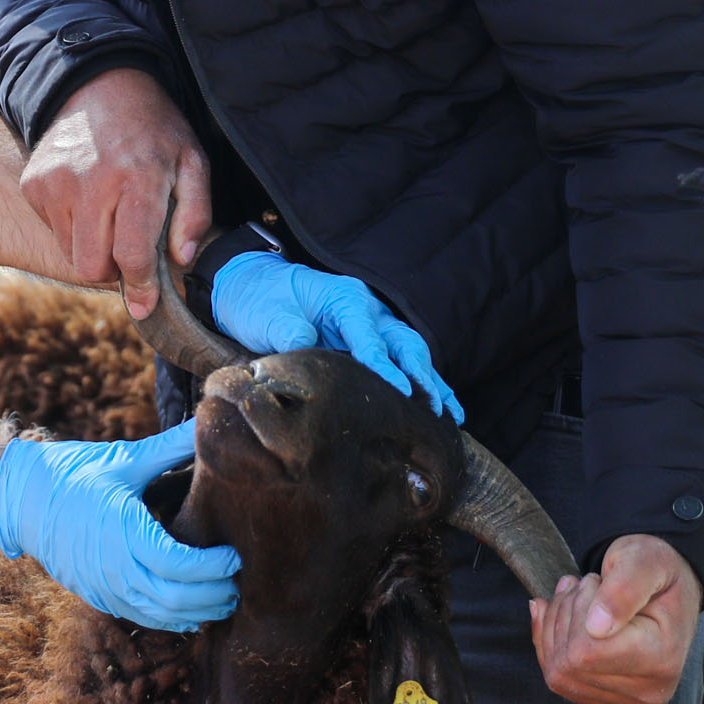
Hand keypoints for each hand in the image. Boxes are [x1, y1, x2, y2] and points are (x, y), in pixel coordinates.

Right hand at [0, 426, 238, 630]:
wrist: (20, 500)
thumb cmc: (72, 473)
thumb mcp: (124, 458)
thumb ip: (171, 447)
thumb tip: (209, 420)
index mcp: (123, 532)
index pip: (179, 565)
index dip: (213, 567)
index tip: (235, 554)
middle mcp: (114, 567)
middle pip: (175, 599)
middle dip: (214, 596)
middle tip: (240, 582)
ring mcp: (105, 587)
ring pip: (161, 616)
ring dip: (197, 612)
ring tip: (224, 598)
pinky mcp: (99, 596)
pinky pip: (143, 618)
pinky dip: (173, 619)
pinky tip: (193, 609)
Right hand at [22, 68, 210, 318]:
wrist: (101, 86)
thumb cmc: (154, 130)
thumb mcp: (192, 162)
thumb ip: (195, 214)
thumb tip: (181, 259)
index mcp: (136, 180)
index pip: (131, 255)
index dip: (140, 286)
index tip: (145, 304)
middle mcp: (90, 183)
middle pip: (91, 266)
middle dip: (113, 270)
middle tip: (129, 253)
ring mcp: (55, 184)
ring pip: (69, 255)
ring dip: (92, 249)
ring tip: (109, 218)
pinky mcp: (34, 184)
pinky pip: (53, 231)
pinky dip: (72, 228)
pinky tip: (88, 200)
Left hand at [209, 252, 461, 419]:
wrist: (250, 289)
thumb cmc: (261, 300)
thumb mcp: (269, 316)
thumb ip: (290, 332)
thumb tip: (305, 349)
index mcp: (346, 299)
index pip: (371, 337)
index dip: (384, 365)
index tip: (399, 390)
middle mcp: (366, 310)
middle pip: (404, 344)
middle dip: (421, 376)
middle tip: (433, 408)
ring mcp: (370, 325)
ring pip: (410, 354)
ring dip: (430, 383)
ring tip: (452, 415)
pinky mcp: (366, 341)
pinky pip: (400, 362)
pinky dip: (420, 382)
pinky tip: (441, 407)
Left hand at [531, 534, 700, 703]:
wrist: (666, 590)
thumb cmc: (654, 570)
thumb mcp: (644, 560)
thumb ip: (623, 589)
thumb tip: (596, 628)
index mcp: (662, 656)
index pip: (588, 650)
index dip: (577, 609)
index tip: (594, 581)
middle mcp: (648, 691)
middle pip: (569, 663)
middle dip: (565, 615)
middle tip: (584, 584)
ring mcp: (627, 703)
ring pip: (558, 674)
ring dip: (555, 628)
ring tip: (576, 596)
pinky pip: (558, 681)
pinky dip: (549, 644)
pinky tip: (561, 615)